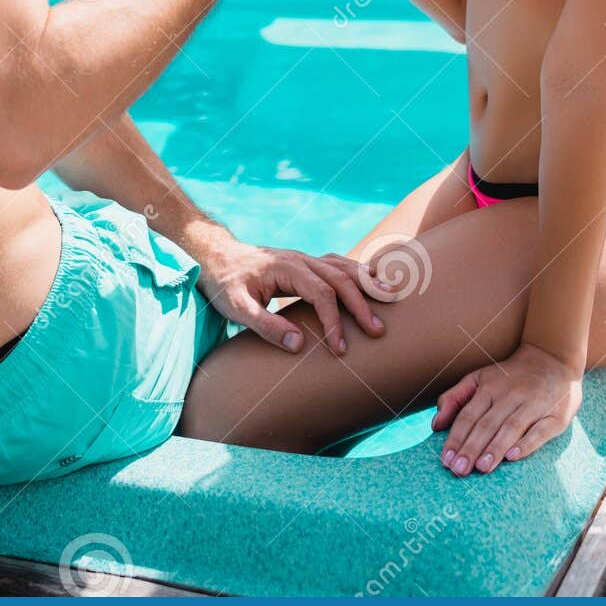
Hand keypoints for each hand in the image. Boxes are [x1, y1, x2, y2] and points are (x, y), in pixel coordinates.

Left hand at [189, 228, 385, 353]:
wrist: (216, 256)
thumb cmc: (225, 284)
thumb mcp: (237, 309)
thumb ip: (266, 326)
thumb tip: (299, 345)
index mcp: (287, 267)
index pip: (321, 293)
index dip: (334, 321)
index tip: (340, 348)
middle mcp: (300, 259)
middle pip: (340, 278)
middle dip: (361, 304)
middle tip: (377, 330)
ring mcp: (304, 259)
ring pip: (343, 267)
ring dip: (366, 283)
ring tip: (389, 298)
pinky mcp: (305, 264)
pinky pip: (337, 265)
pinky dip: (357, 272)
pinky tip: (371, 281)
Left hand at [432, 343, 582, 474]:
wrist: (552, 359)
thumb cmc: (509, 376)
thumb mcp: (479, 378)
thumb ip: (454, 398)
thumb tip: (435, 425)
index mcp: (489, 387)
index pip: (468, 416)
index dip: (456, 438)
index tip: (446, 460)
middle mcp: (510, 395)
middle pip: (487, 424)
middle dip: (471, 448)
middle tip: (459, 470)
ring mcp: (533, 404)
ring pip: (511, 427)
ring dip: (495, 448)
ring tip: (482, 468)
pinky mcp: (555, 415)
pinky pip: (540, 431)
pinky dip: (526, 443)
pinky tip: (513, 456)